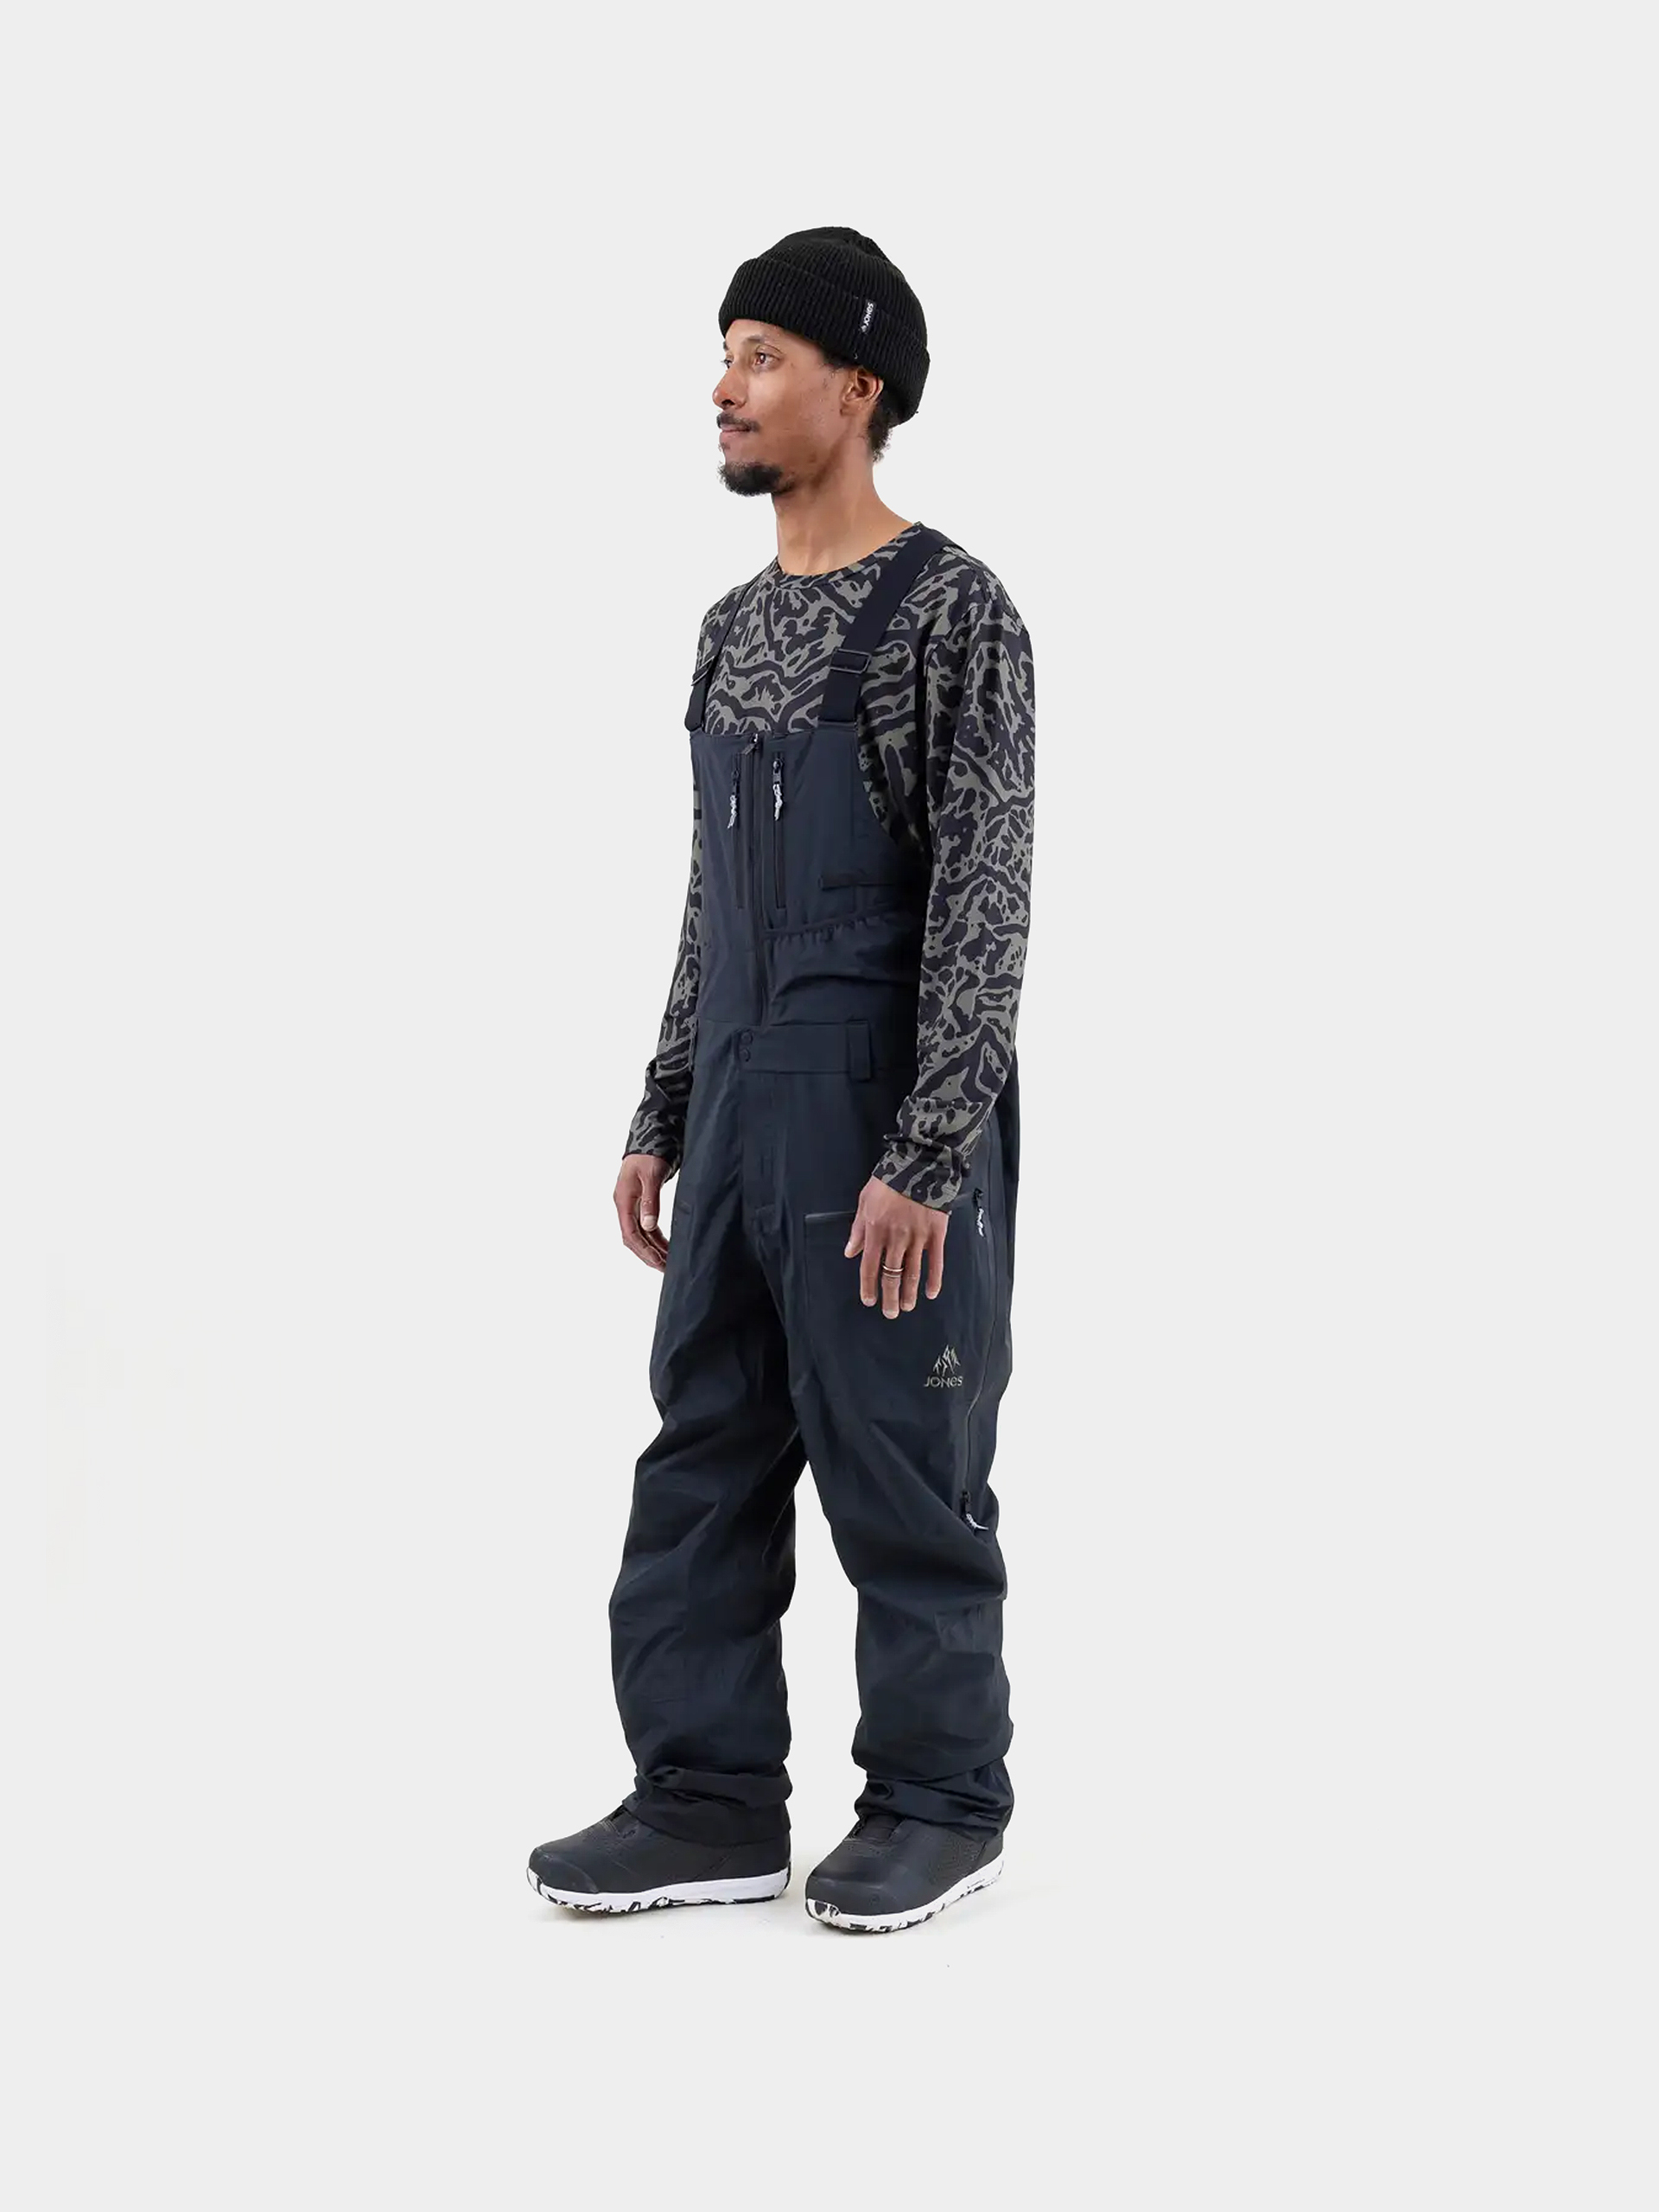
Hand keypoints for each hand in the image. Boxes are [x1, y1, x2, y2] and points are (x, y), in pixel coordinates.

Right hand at [616, 1153, 670, 1271]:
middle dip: (648, 1255)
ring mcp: (633, 1205)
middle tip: (666, 1269)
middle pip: (634, 1238)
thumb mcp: (651, 1176)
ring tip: (669, 1262)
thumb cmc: (649, 1154)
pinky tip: (667, 1247)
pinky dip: (656, 1238)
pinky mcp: (642, 1203)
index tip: (658, 1262)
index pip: (630, 1233)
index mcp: (623, 1200)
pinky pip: (647, 1226)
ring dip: (653, 1249)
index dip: (643, 1250)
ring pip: (641, 1234)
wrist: (650, 1136)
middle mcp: (625, 1205)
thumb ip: (650, 1201)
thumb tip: (648, 1226)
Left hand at [845, 1176, 950, 1317]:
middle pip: (891, 1275)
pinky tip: (931, 1293)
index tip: (869, 1301)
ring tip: (907, 1306)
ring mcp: (917, 1238)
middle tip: (890, 1313)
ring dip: (910, 1293)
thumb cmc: (888, 1181)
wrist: (919, 1164)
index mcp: (875, 1231)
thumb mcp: (864, 1201)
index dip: (868, 1286)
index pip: (869, 1267)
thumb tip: (849, 1253)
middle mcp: (895, 1239)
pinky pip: (935, 1262)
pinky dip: (934, 1279)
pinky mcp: (936, 1234)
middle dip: (890, 1297)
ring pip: (912, 1273)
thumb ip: (857, 1230)